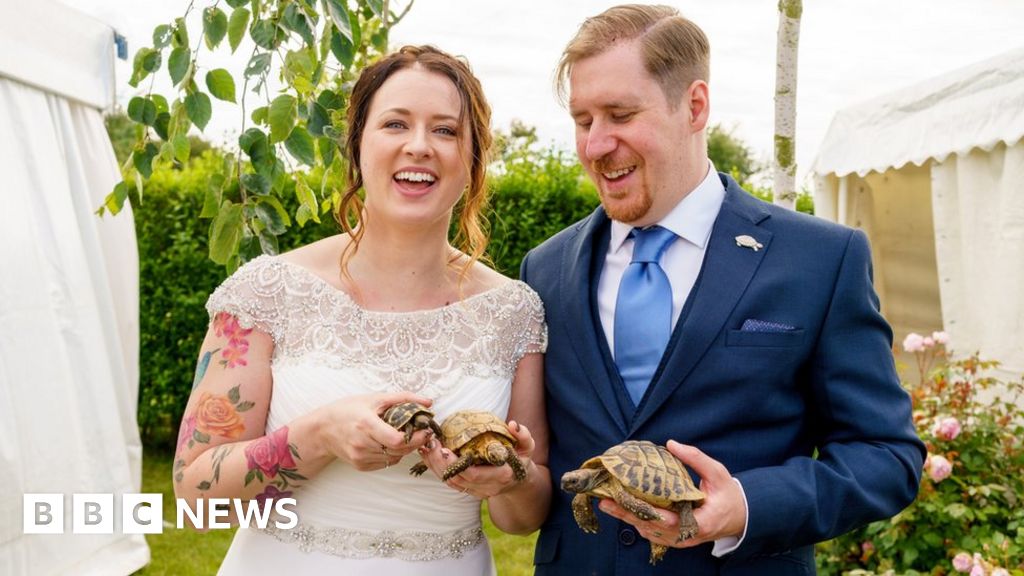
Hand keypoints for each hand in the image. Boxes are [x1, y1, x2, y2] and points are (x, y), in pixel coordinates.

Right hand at [314, 392, 433, 470]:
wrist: (323, 429)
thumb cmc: (348, 410)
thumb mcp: (374, 398)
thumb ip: (404, 399)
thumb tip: (428, 402)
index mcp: (366, 424)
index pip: (398, 440)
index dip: (416, 437)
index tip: (425, 429)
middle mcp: (362, 444)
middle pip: (400, 450)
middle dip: (415, 442)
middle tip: (421, 431)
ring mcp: (361, 457)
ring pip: (395, 458)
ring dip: (404, 448)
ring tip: (404, 434)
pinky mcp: (360, 466)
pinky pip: (386, 463)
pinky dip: (393, 454)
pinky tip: (388, 443)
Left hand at [418, 420, 535, 498]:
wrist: (519, 481)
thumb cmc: (521, 460)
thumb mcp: (527, 447)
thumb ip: (523, 436)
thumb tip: (513, 424)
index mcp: (501, 475)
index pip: (473, 474)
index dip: (457, 464)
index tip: (445, 449)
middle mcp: (487, 487)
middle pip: (457, 479)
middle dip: (440, 463)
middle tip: (430, 444)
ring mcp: (476, 491)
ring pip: (450, 482)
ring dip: (435, 466)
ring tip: (425, 447)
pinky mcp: (468, 490)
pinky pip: (450, 482)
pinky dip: (437, 470)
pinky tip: (428, 455)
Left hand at [598, 440, 746, 548]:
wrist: (738, 516)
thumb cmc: (728, 494)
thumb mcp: (717, 473)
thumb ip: (695, 458)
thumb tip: (672, 444)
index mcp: (700, 522)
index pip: (670, 521)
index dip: (648, 512)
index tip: (629, 502)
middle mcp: (687, 535)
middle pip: (652, 527)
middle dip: (627, 514)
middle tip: (606, 500)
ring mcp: (680, 540)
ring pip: (649, 531)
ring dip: (628, 518)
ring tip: (607, 503)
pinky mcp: (674, 538)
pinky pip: (652, 533)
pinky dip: (637, 522)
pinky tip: (622, 510)